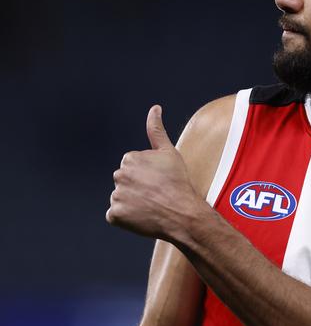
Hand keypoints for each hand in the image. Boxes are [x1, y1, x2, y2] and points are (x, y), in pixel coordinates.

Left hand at [106, 105, 204, 241]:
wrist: (182, 212)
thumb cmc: (178, 182)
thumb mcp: (169, 152)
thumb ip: (156, 129)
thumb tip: (154, 108)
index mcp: (130, 158)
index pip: (133, 166)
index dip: (148, 174)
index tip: (159, 180)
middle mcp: (119, 175)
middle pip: (126, 181)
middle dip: (138, 187)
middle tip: (157, 193)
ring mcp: (116, 196)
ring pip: (122, 198)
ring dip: (133, 202)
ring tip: (152, 205)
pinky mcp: (115, 215)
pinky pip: (117, 215)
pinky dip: (128, 218)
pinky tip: (143, 216)